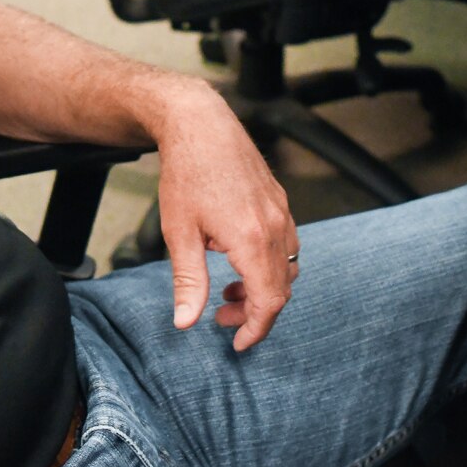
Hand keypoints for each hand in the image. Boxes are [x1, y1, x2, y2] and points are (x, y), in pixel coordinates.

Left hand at [148, 82, 298, 351]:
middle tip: (220, 316)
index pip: (268, 302)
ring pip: (287, 268)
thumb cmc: (187, 173)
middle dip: (254, 311)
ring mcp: (281, 212)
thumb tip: (185, 322)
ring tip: (226, 287)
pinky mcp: (279, 201)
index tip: (236, 343)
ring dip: (263, 287)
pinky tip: (237, 257)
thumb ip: (189, 282)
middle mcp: (274, 227)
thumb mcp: (179, 233)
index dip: (255, 329)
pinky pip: (287, 244)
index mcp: (251, 240)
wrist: (200, 123)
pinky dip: (269, 264)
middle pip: (281, 289)